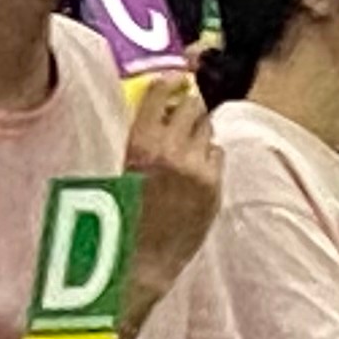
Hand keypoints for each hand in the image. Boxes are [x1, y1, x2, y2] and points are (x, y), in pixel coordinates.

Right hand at [123, 71, 221, 283]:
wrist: (142, 260)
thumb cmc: (121, 216)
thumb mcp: (120, 167)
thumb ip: (142, 138)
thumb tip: (159, 110)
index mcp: (139, 143)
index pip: (161, 93)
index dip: (169, 82)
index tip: (173, 78)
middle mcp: (171, 151)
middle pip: (193, 105)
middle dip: (187, 104)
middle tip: (181, 109)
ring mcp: (197, 169)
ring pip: (208, 128)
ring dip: (198, 128)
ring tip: (187, 141)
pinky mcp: (215, 186)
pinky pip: (218, 154)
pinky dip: (209, 154)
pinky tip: (195, 167)